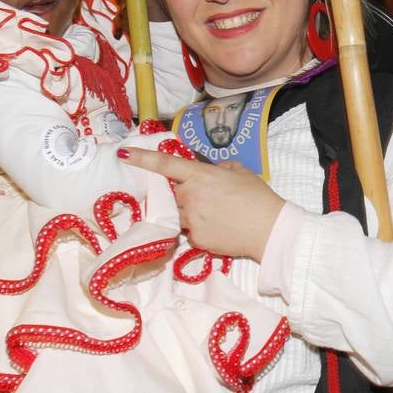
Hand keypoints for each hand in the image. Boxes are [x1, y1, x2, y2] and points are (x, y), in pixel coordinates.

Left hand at [120, 148, 284, 261]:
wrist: (269, 229)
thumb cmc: (258, 197)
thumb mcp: (240, 172)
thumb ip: (218, 169)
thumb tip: (209, 172)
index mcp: (200, 175)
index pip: (165, 164)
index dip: (142, 158)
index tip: (123, 153)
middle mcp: (190, 197)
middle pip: (171, 193)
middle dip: (182, 193)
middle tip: (207, 197)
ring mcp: (190, 220)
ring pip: (180, 214)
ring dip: (191, 212)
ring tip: (217, 215)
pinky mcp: (196, 239)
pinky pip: (190, 231)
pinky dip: (201, 229)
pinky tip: (220, 228)